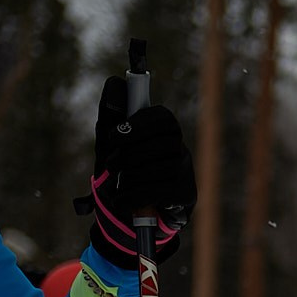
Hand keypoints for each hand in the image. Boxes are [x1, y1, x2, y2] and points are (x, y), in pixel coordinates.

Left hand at [79, 76, 194, 268]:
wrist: (128, 213)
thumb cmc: (121, 171)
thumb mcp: (110, 143)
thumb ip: (111, 115)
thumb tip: (115, 83)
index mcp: (162, 130)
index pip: (162, 118)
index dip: (138, 125)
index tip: (112, 137)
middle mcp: (179, 147)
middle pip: (162, 143)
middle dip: (130, 154)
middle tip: (112, 165)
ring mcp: (185, 171)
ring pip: (161, 167)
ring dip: (132, 177)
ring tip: (118, 185)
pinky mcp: (186, 194)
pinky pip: (160, 190)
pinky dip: (134, 196)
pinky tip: (124, 200)